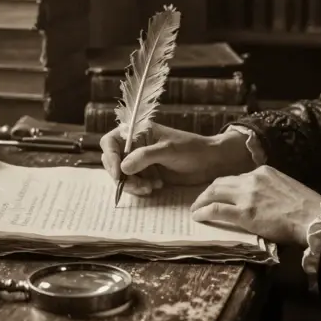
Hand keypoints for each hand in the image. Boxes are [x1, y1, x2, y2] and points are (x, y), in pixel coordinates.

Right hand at [99, 123, 254, 195]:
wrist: (209, 162)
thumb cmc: (191, 149)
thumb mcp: (168, 150)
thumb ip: (145, 156)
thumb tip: (123, 167)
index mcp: (137, 132)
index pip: (111, 142)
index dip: (110, 157)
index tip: (119, 174)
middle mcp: (134, 146)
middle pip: (112, 161)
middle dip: (121, 176)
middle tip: (138, 186)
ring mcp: (139, 161)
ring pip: (122, 176)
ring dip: (132, 185)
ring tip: (150, 187)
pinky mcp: (146, 174)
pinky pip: (133, 184)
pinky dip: (140, 188)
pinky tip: (156, 186)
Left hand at [190, 165, 320, 245]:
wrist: (313, 218)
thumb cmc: (306, 208)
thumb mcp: (285, 187)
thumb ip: (269, 188)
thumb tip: (260, 199)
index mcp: (263, 171)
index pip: (236, 177)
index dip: (224, 186)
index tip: (218, 193)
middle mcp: (252, 179)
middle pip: (221, 182)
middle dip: (208, 191)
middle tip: (201, 200)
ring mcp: (246, 195)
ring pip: (215, 193)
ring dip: (202, 200)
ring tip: (195, 208)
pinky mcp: (244, 212)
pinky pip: (216, 209)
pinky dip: (204, 212)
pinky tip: (198, 216)